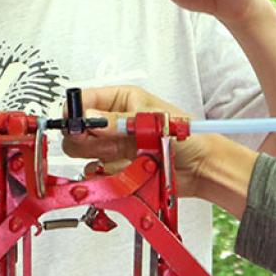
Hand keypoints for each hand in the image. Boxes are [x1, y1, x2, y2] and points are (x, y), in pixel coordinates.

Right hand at [60, 86, 221, 199]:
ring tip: (117, 157)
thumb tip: (90, 117)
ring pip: (83, 153)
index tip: (75, 123)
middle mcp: (113, 123)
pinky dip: (104, 175)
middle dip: (83, 137)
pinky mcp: (116, 169)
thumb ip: (119, 122)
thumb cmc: (186, 134)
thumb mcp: (151, 121)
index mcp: (121, 100)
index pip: (85, 99)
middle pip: (77, 129)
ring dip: (96, 156)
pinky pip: (96, 174)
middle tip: (98, 142)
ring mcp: (113, 147)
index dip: (76, 111)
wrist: (200, 167)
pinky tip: (122, 171)